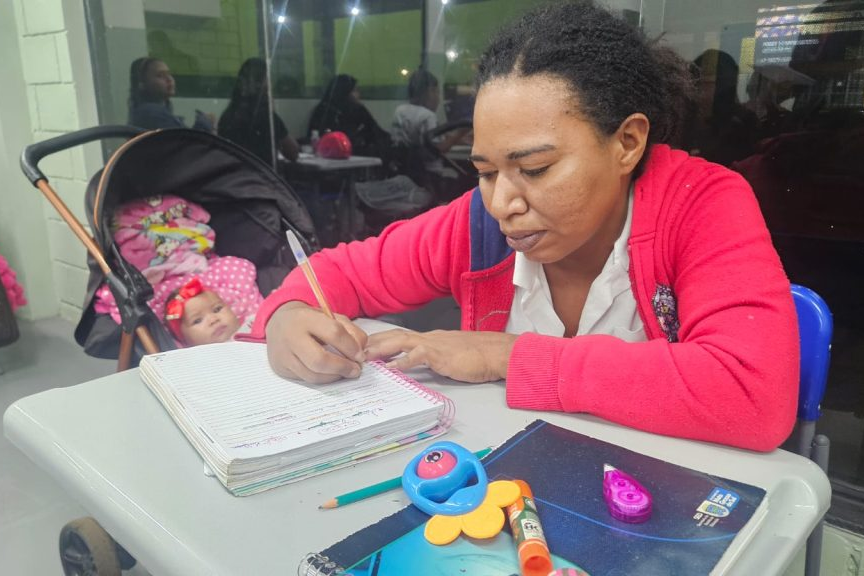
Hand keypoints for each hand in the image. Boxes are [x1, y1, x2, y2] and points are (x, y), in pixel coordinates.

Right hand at [265, 301, 367, 383]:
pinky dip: (322, 379)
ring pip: (313, 375)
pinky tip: (330, 373)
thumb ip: (350, 330)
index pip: (334, 333)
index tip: (360, 356)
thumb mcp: (330, 316)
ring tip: (345, 372)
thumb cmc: (309, 320)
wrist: (278, 322)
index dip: (351, 347)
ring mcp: (283, 355)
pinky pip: (305, 379)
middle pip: (320, 360)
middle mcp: (291, 337)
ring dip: (334, 377)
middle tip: (355, 370)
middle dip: (342, 368)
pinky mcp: (280, 368)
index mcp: (305, 318)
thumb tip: (361, 352)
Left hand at [364, 329, 516, 382]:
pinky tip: (391, 368)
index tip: (364, 346)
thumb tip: (422, 365)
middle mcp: (429, 337)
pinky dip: (402, 361)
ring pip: (400, 341)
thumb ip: (435, 358)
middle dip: (373, 342)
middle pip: (394, 335)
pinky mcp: (441, 354)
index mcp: (431, 338)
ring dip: (380, 349)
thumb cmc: (480, 355)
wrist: (499, 352)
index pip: (400, 336)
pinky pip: (417, 356)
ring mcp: (434, 344)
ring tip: (364, 357)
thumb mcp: (452, 356)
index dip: (381, 340)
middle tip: (353, 349)